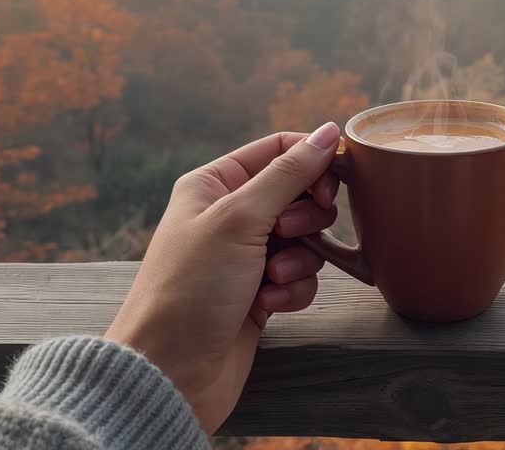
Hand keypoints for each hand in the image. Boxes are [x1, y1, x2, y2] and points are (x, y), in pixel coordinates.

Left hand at [106, 123, 341, 432]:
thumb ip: (288, 174)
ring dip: (299, 259)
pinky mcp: (261, 291)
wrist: (171, 372)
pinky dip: (292, 289)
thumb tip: (328, 132)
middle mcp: (230, 214)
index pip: (279, 150)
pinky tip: (268, 305)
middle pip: (300, 193)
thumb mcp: (239, 220)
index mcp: (215, 184)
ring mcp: (246, 254)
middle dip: (306, 217)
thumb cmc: (191, 289)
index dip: (312, 162)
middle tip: (289, 233)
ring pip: (306, 238)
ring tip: (272, 278)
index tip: (332, 186)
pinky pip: (301, 275)